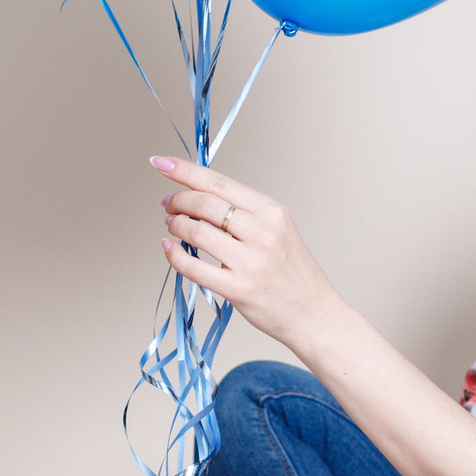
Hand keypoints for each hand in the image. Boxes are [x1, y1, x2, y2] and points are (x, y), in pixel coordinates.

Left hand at [152, 158, 340, 349]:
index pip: (219, 183)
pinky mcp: (238, 289)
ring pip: (196, 231)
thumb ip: (245, 213)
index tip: (162, 163)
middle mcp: (262, 232)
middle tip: (168, 204)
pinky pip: (193, 267)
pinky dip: (174, 255)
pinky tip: (169, 248)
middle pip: (205, 203)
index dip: (185, 171)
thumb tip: (201, 197)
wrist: (314, 313)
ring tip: (172, 225)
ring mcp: (250, 261)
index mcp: (272, 212)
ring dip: (176, 225)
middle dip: (178, 200)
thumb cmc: (293, 272)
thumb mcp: (279, 230)